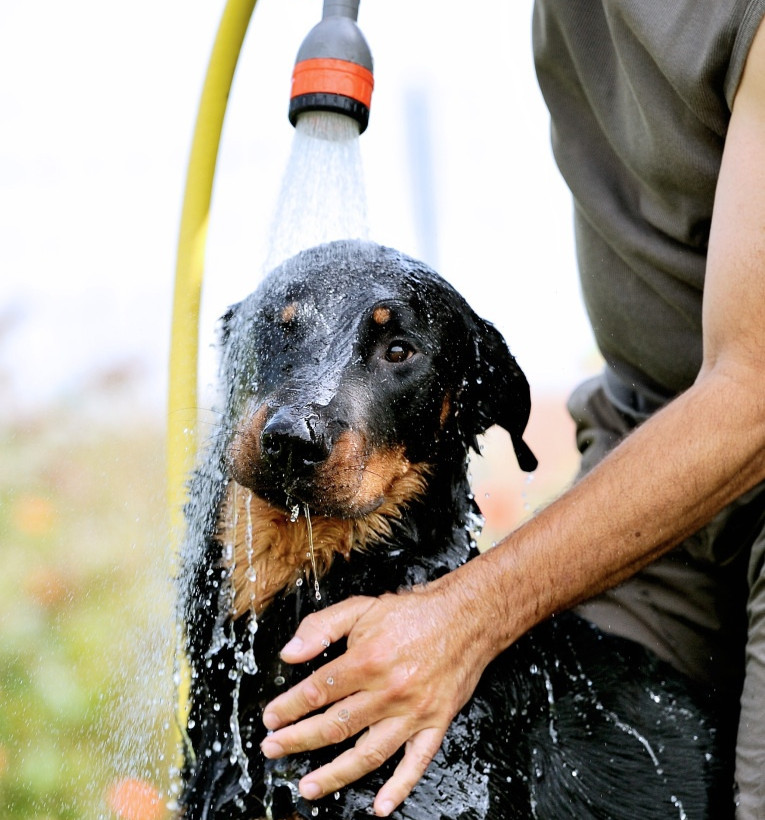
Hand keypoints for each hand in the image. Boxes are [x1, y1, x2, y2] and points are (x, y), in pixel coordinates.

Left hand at [260, 575, 498, 816]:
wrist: (466, 617)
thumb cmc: (413, 613)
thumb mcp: (362, 607)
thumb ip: (321, 626)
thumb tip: (289, 653)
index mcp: (368, 659)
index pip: (318, 690)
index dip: (289, 707)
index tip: (270, 718)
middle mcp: (389, 690)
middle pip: (335, 725)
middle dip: (298, 740)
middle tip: (272, 749)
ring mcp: (413, 712)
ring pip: (368, 753)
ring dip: (335, 774)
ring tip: (308, 786)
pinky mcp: (435, 724)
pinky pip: (416, 763)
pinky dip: (399, 788)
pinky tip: (380, 806)